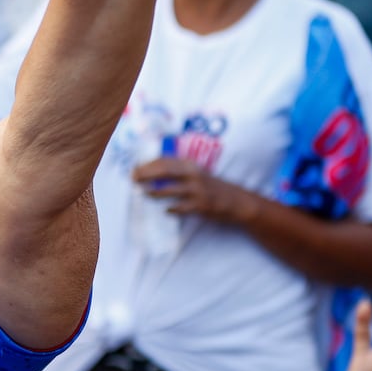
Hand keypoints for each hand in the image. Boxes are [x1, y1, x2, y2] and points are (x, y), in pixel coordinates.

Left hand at [131, 157, 252, 220]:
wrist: (237, 201)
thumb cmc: (212, 187)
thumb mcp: (197, 174)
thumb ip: (178, 172)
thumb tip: (151, 173)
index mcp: (191, 166)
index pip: (165, 160)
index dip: (148, 164)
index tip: (135, 168)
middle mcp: (194, 175)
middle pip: (165, 171)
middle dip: (147, 174)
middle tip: (134, 178)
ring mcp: (198, 191)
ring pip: (171, 190)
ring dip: (155, 192)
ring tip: (144, 193)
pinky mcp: (201, 206)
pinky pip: (182, 207)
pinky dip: (172, 209)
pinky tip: (166, 210)